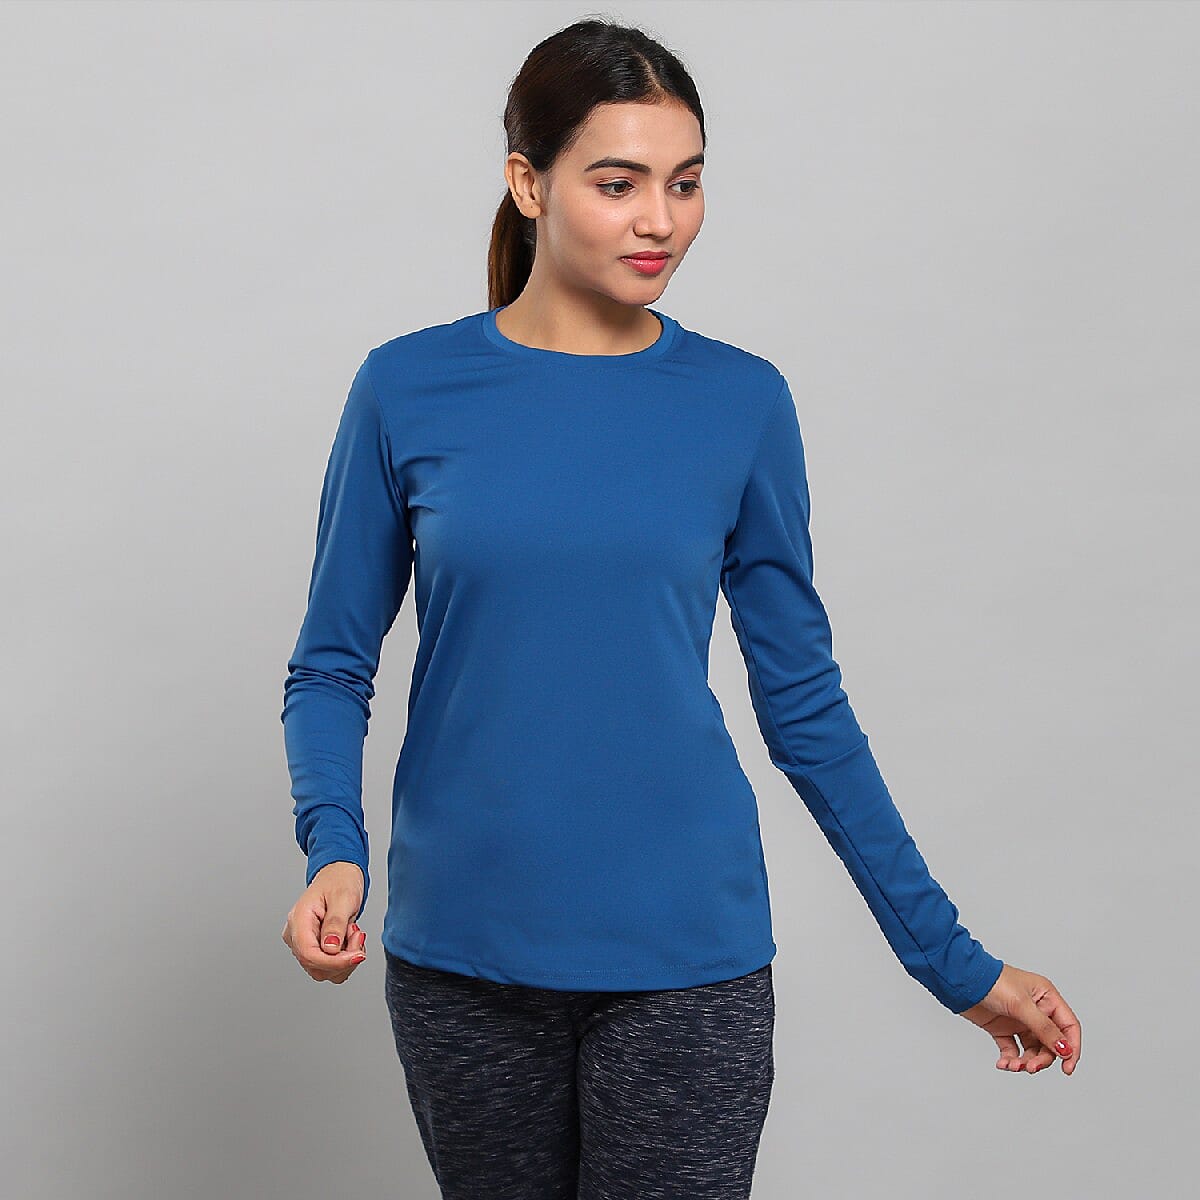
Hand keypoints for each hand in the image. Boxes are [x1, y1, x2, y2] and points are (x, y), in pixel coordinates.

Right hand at [281, 862, 368, 983]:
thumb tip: (330, 949)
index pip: (309, 954)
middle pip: (316, 966)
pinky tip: (350, 940)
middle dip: (343, 958)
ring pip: (324, 970)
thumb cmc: (339, 881)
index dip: (334, 961)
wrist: (340, 876)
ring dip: (346, 958)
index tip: (357, 955)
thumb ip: (335, 923)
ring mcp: (304, 943)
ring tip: (353, 933)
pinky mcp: (314, 949)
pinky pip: (329, 966)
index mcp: (298, 920)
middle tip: (358, 934)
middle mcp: (296, 935)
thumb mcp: (342, 897)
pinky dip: (345, 959)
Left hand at [958, 963, 1080, 1075]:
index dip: (1071, 1047)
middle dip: (1042, 1058)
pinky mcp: (1002, 1028)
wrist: (960, 980)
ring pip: (1031, 1050)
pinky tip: (1003, 1064)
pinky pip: (1013, 1050)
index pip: (1068, 1026)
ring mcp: (1019, 1020)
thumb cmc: (992, 982)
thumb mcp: (1022, 1005)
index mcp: (1046, 997)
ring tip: (1012, 1065)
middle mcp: (1036, 1010)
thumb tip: (1066, 1050)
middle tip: (1030, 1066)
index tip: (1067, 1067)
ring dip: (1025, 1061)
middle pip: (1050, 1043)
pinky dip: (1010, 1059)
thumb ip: (1044, 1029)